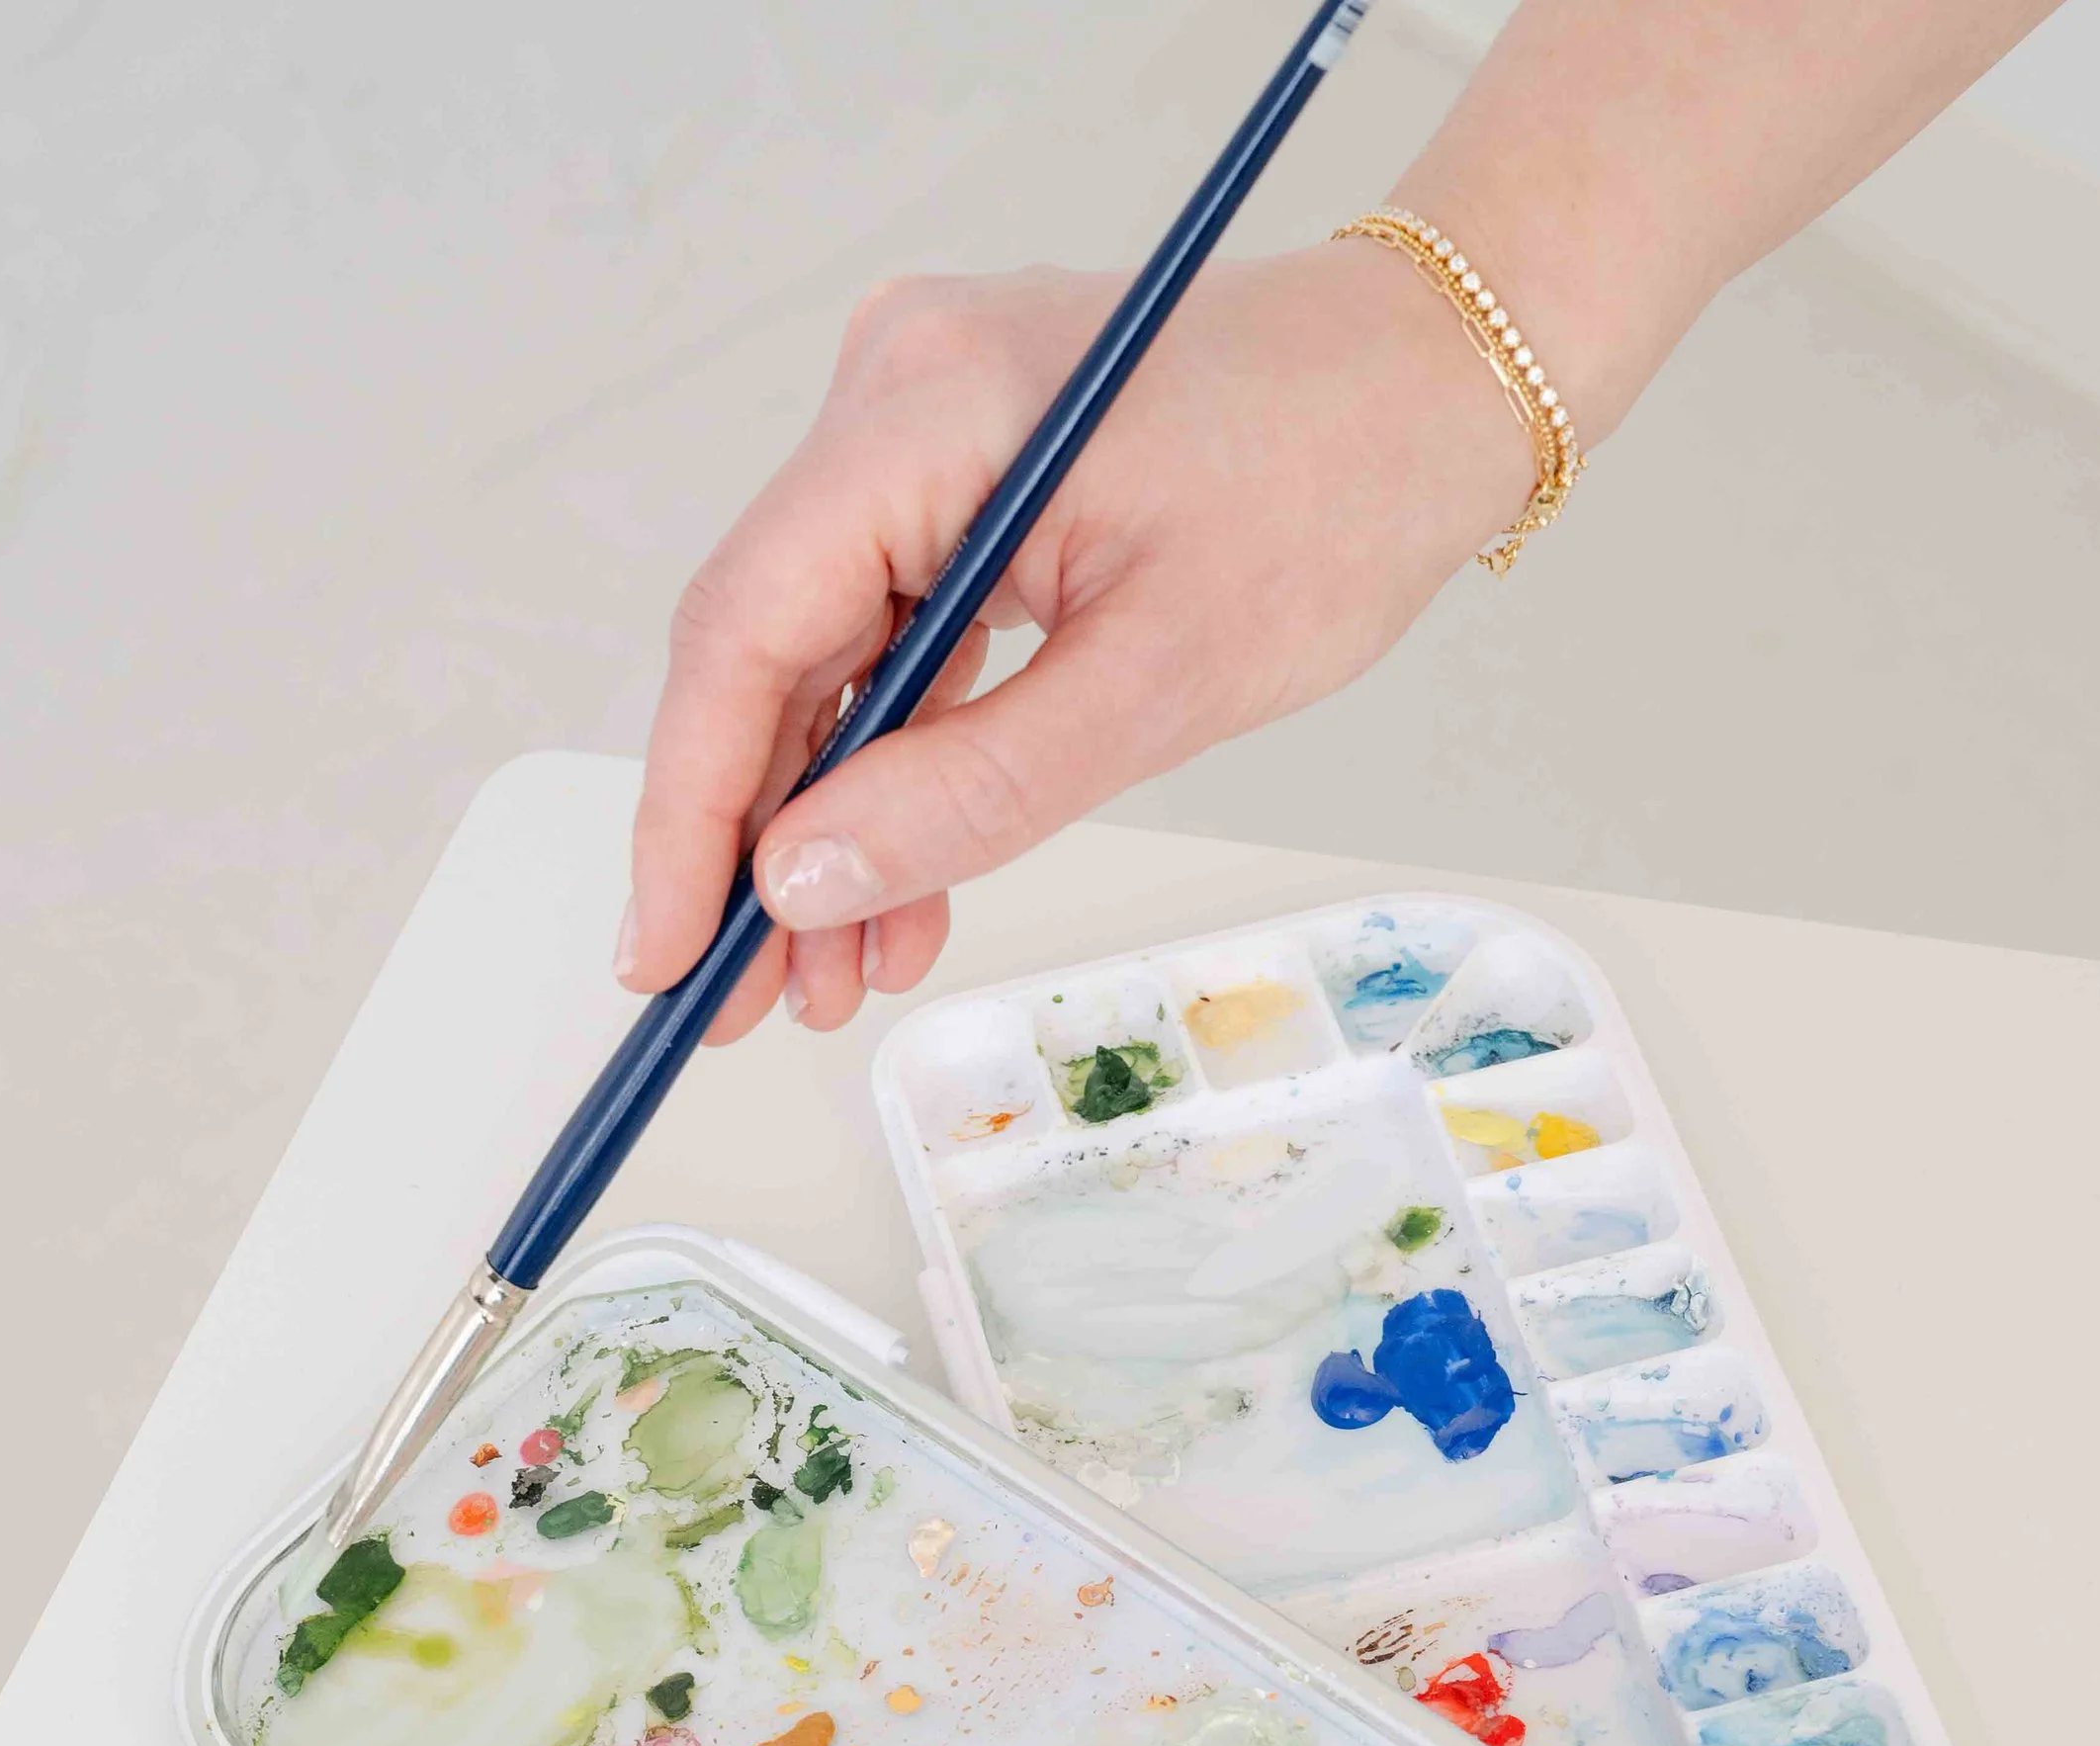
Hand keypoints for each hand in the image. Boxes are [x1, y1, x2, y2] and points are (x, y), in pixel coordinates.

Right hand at [619, 242, 1525, 1037]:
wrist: (1437, 383)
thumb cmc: (1335, 494)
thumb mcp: (1157, 685)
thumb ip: (968, 793)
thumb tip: (801, 886)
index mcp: (924, 412)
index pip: (740, 631)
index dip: (688, 814)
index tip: (662, 955)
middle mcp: (892, 394)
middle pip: (762, 650)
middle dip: (756, 846)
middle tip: (746, 1008)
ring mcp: (920, 425)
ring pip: (820, 657)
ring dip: (826, 824)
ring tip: (835, 980)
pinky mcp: (963, 469)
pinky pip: (887, 631)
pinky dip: (892, 761)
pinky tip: (896, 888)